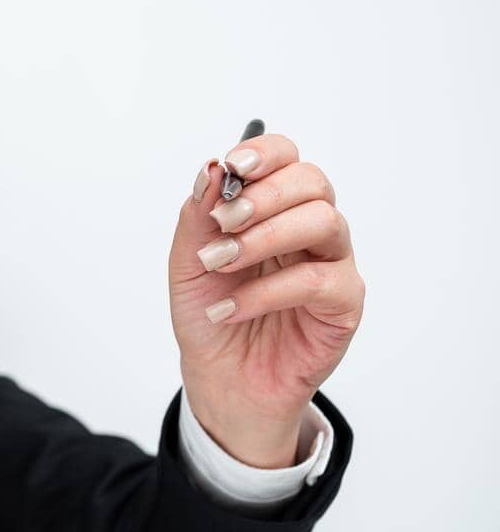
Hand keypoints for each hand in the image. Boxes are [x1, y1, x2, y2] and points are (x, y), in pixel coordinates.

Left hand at [168, 133, 365, 467]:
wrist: (221, 377)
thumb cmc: (211, 314)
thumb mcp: (188, 263)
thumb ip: (198, 216)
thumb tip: (210, 169)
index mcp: (274, 210)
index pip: (287, 159)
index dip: (265, 154)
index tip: (231, 167)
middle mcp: (309, 229)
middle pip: (312, 182)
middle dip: (263, 196)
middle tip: (220, 224)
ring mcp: (332, 263)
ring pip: (323, 221)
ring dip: (264, 238)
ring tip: (218, 264)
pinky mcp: (343, 304)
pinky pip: (318, 281)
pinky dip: (266, 292)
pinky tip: (230, 307)